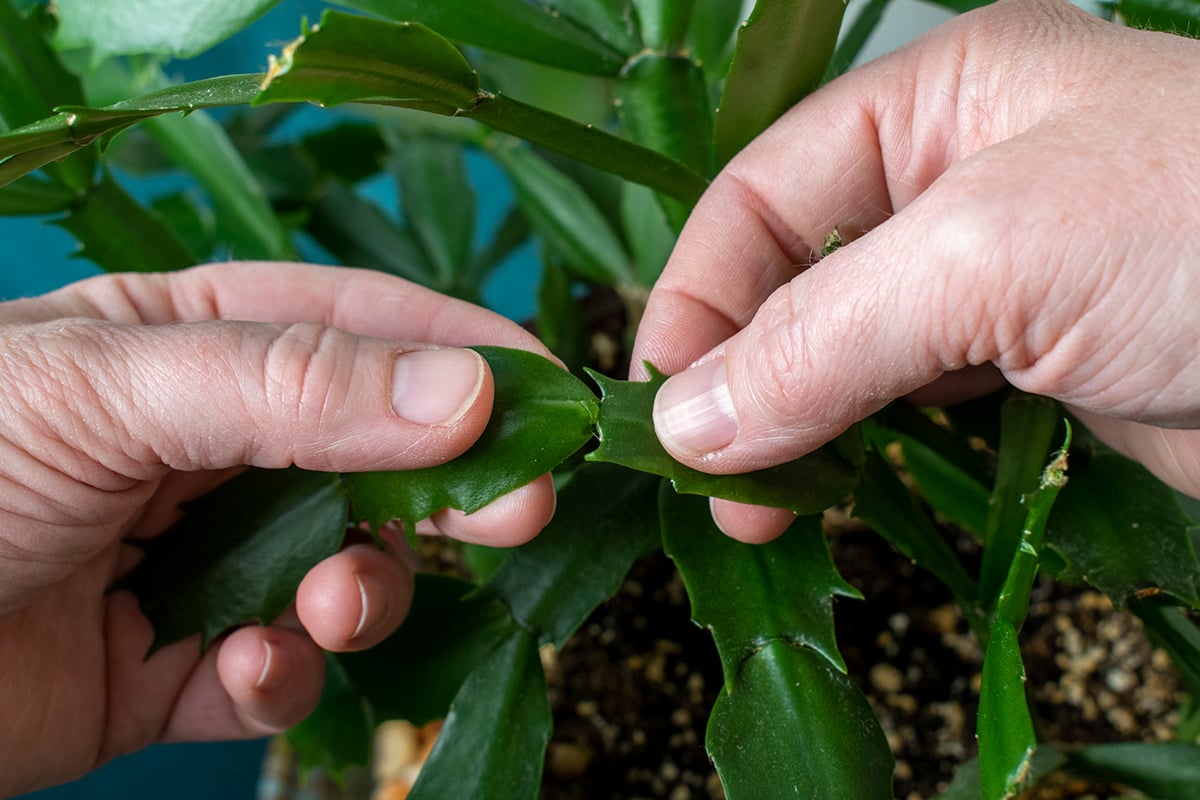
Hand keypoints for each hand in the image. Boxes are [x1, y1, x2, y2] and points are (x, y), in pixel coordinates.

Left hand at [0, 261, 555, 794]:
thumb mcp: (111, 389)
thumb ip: (292, 386)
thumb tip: (467, 389)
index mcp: (201, 345)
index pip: (368, 330)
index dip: (471, 358)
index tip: (560, 399)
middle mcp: (219, 448)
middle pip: (382, 456)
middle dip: (452, 483)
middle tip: (519, 509)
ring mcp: (208, 560)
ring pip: (351, 569)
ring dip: (366, 591)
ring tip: (335, 605)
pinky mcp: (184, 668)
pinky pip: (281, 671)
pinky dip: (285, 676)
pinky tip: (244, 671)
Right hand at [633, 0, 1199, 541]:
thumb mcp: (993, 255)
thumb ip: (822, 335)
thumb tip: (686, 422)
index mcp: (940, 99)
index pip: (762, 191)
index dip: (698, 295)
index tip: (663, 406)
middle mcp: (959, 179)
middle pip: (794, 277)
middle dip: (740, 374)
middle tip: (710, 482)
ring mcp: (999, 278)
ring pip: (845, 351)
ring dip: (793, 425)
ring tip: (762, 508)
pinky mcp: (1036, 365)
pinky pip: (910, 407)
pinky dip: (861, 452)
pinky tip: (833, 494)